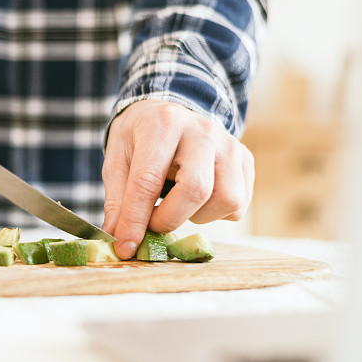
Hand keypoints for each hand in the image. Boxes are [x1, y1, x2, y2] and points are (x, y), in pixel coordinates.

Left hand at [101, 100, 253, 258]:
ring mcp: (229, 144)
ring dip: (196, 217)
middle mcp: (202, 130)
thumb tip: (119, 242)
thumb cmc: (138, 140)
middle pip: (196, 189)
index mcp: (162, 124)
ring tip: (177, 204)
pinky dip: (214, 214)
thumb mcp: (117, 162)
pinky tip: (195, 201)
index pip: (148, 180)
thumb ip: (118, 201)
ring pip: (225, 200)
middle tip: (152, 225)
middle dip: (170, 220)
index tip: (126, 246)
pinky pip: (238, 205)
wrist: (167, 114)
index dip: (135, 220)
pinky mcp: (245, 160)